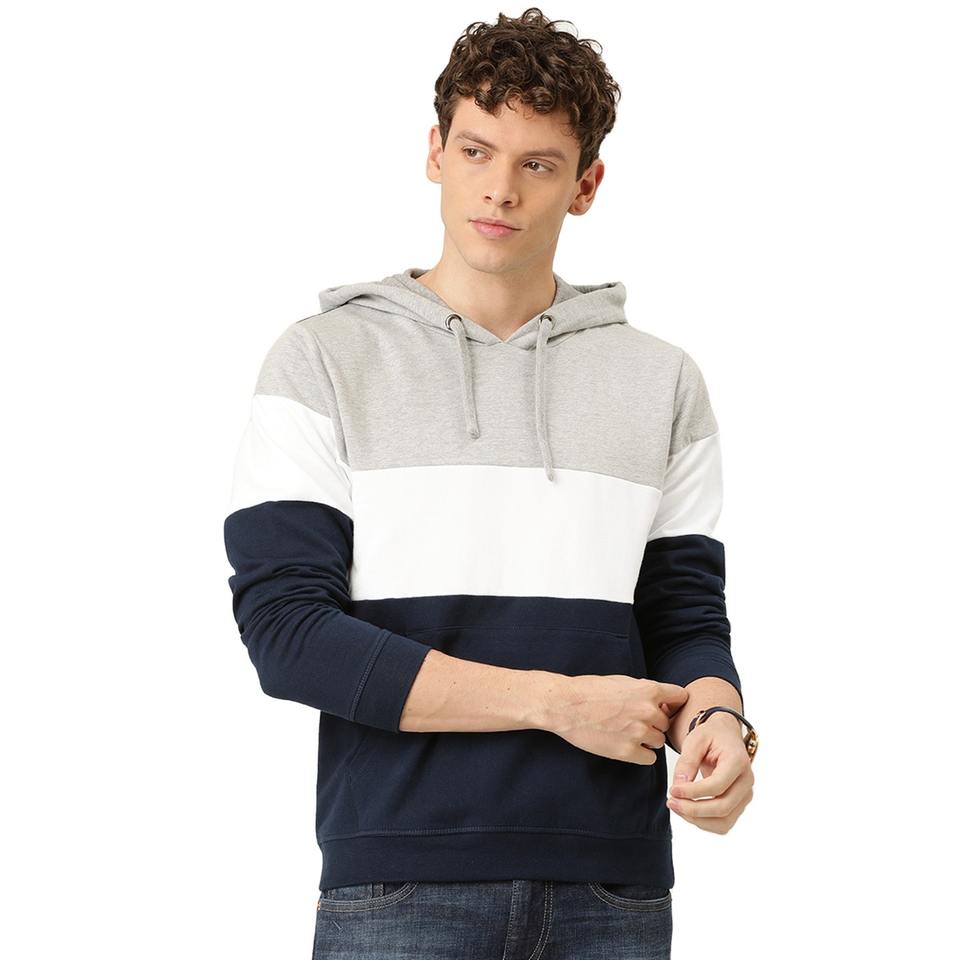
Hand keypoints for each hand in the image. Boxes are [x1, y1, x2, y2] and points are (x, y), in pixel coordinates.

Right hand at [544, 675, 688, 765]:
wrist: (565, 705)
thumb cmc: (589, 690)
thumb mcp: (621, 681)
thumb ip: (644, 691)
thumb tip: (659, 701)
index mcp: (649, 690)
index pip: (680, 697)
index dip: (672, 704)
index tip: (665, 708)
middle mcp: (648, 711)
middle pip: (665, 724)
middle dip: (653, 724)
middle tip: (633, 722)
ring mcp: (639, 732)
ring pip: (658, 742)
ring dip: (646, 739)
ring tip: (625, 733)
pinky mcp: (628, 752)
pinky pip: (649, 758)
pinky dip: (640, 754)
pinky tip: (624, 746)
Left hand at [666, 713, 753, 833]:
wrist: (724, 736)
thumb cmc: (710, 736)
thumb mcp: (695, 740)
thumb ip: (687, 762)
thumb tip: (678, 787)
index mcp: (738, 760)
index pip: (717, 785)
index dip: (693, 792)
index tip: (672, 790)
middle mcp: (746, 781)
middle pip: (723, 807)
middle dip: (693, 809)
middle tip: (671, 802)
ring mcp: (745, 795)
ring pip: (724, 822)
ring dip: (697, 820)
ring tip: (676, 807)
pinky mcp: (739, 804)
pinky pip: (723, 824)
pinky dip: (704, 823)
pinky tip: (687, 811)